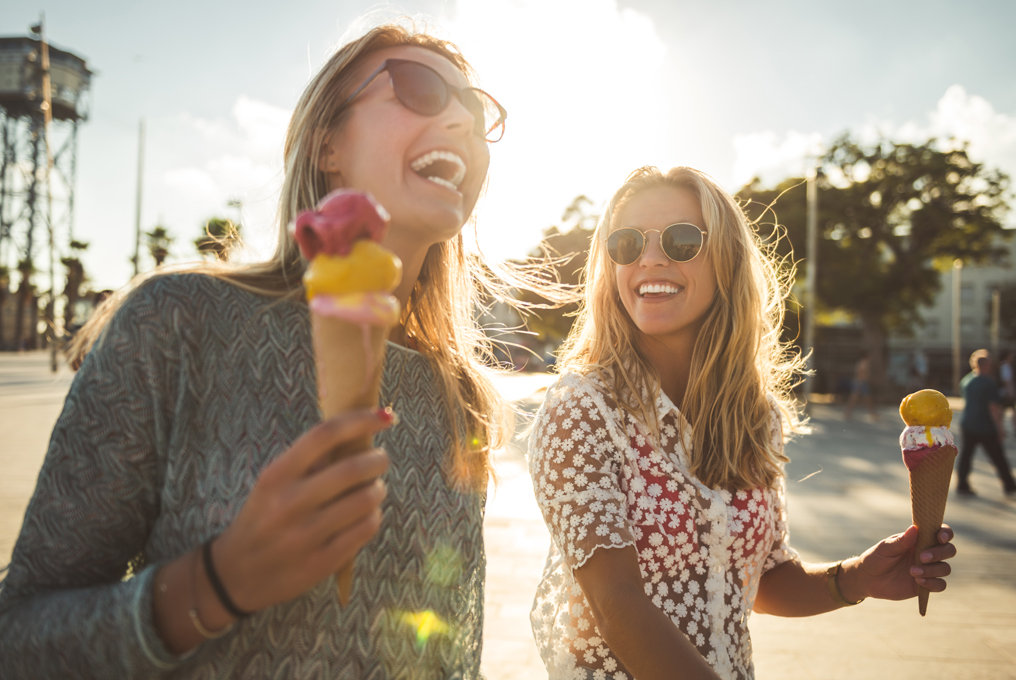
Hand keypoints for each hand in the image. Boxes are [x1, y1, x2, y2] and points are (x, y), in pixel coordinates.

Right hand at [213, 408, 392, 613]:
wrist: (235, 576)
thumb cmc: (262, 519)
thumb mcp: (272, 485)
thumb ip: (308, 462)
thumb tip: (358, 433)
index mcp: (276, 476)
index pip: (324, 434)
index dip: (361, 420)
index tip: (385, 416)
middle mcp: (289, 503)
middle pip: (352, 469)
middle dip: (377, 459)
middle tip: (379, 460)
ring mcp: (305, 535)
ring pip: (365, 500)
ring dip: (378, 489)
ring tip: (373, 490)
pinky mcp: (320, 562)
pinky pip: (365, 530)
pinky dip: (373, 517)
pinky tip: (366, 516)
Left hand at [843, 525, 955, 601]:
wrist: (868, 579)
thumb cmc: (876, 558)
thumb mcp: (885, 548)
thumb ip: (901, 541)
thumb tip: (914, 528)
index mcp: (919, 539)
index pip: (940, 532)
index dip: (945, 533)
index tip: (940, 537)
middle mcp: (928, 553)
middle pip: (948, 550)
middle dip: (939, 553)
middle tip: (922, 557)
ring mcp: (928, 569)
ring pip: (945, 568)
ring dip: (932, 570)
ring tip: (912, 571)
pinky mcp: (926, 584)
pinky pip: (940, 585)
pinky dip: (932, 583)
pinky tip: (918, 581)